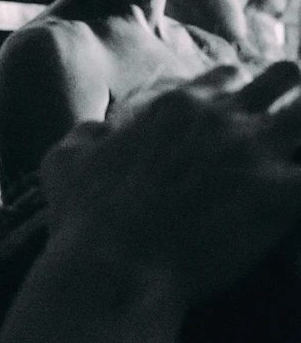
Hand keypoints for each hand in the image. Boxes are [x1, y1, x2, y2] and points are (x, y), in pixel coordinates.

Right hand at [39, 62, 300, 304]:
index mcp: (179, 104)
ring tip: (288, 168)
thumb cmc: (84, 217)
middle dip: (289, 98)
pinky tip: (295, 202)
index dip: (239, 95)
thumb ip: (86, 135)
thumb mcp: (64, 161)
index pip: (231, 75)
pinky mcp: (281, 196)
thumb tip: (96, 131)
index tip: (240, 118)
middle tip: (279, 138)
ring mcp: (257, 152)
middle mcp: (224, 117)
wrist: (115, 267)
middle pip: (286, 76)